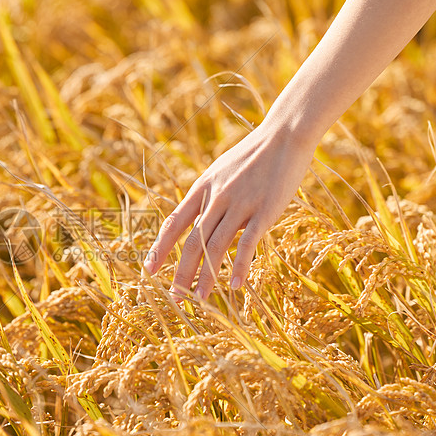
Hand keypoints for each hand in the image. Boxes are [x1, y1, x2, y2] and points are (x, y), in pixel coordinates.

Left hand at [142, 122, 316, 299]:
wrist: (285, 135)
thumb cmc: (254, 155)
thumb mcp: (221, 171)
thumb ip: (207, 195)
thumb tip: (194, 217)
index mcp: (202, 188)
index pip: (174, 223)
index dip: (160, 248)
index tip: (150, 270)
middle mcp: (216, 198)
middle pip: (193, 242)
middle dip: (181, 272)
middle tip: (176, 298)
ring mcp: (240, 204)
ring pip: (216, 247)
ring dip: (206, 277)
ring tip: (200, 300)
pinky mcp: (264, 210)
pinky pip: (247, 243)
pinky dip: (240, 266)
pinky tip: (235, 286)